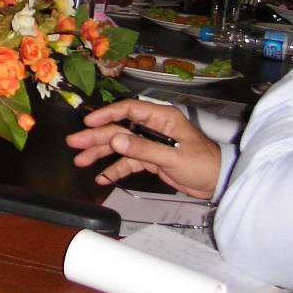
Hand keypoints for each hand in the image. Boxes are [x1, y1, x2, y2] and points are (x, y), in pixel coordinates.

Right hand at [66, 99, 220, 198]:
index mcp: (161, 117)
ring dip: (101, 153)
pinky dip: (115, 169)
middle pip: (119, 128)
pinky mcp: (151, 159)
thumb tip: (116, 140)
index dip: (107, 115)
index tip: (88, 123)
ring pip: (120, 146)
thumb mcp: (173, 157)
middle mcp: (152, 127)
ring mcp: (150, 143)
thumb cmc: (202, 164)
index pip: (129, 110)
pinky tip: (101, 177)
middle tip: (74, 144)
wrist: (218, 182)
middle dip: (96, 136)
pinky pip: (129, 162)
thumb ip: (143, 148)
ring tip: (80, 161)